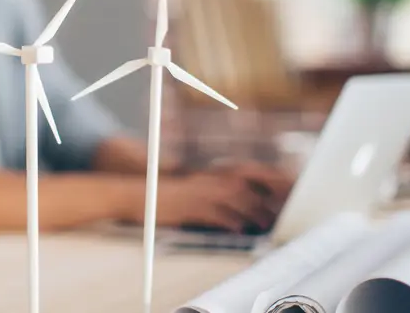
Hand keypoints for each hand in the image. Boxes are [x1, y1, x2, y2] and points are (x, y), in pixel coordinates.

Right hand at [124, 163, 292, 231]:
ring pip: (231, 200)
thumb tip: (227, 212)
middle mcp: (203, 183)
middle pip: (239, 190)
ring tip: (262, 223)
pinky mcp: (189, 207)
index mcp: (204, 179)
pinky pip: (214, 213)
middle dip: (258, 203)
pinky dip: (229, 220)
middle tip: (271, 217)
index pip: (237, 180)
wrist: (138, 196)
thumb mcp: (187, 194)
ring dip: (250, 212)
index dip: (255, 190)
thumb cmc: (162, 199)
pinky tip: (238, 229)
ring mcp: (197, 195)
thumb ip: (206, 199)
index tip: (269, 202)